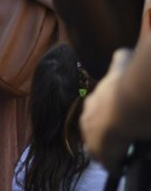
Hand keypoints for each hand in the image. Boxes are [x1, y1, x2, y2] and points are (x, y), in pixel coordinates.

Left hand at [81, 48, 133, 169]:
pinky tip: (122, 166)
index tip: (118, 124)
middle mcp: (88, 117)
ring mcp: (92, 134)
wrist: (130, 100)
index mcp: (93, 100)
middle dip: (104, 138)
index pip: (95, 112)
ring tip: (120, 156)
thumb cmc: (130, 83)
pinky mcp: (101, 150)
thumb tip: (121, 53)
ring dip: (108, 152)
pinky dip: (115, 164)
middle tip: (120, 141)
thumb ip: (120, 60)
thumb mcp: (123, 65)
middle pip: (92, 132)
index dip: (107, 119)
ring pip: (97, 148)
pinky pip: (108, 162)